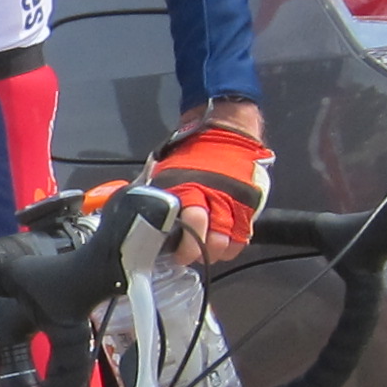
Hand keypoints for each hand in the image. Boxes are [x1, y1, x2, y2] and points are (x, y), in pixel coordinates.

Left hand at [148, 107, 270, 265]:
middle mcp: (213, 196)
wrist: (227, 130)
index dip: (184, 246)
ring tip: (206, 250)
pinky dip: (233, 246)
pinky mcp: (250, 205)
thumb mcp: (168, 169)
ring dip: (216, 253)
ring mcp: (234, 202)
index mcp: (188, 188)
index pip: (189, 224)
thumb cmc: (193, 154)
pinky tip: (223, 244)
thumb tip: (136, 212)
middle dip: (198, 252)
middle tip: (188, 255)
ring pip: (228, 243)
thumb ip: (159, 192)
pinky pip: (243, 238)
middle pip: (210, 239)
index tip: (174, 253)